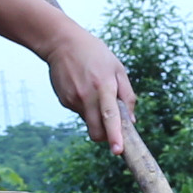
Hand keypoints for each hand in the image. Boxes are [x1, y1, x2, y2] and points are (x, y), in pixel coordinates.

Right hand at [44, 21, 137, 149]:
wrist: (62, 42)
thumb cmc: (95, 54)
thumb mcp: (117, 68)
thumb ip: (127, 95)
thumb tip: (130, 121)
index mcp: (103, 86)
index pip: (110, 116)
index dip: (114, 135)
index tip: (117, 150)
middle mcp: (86, 96)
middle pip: (96, 131)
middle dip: (106, 136)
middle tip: (112, 129)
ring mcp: (73, 100)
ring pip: (89, 122)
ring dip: (96, 117)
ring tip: (95, 91)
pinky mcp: (64, 101)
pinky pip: (80, 112)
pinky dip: (86, 107)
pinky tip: (83, 88)